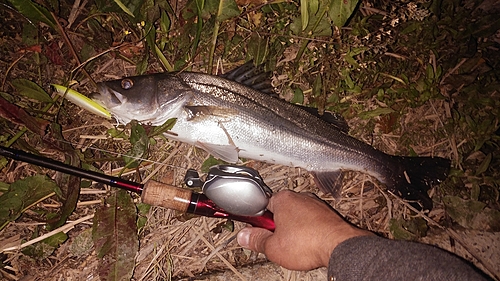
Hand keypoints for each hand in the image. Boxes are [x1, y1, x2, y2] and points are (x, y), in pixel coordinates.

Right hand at [237, 190, 372, 270]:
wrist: (339, 246)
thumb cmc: (309, 242)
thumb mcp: (273, 247)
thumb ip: (256, 240)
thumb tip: (244, 237)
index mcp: (283, 199)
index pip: (262, 206)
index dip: (258, 222)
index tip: (257, 233)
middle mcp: (300, 197)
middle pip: (280, 211)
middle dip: (277, 227)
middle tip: (276, 242)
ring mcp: (315, 205)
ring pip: (297, 217)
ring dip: (293, 230)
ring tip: (295, 246)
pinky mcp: (328, 215)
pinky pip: (312, 223)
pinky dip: (309, 232)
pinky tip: (308, 245)